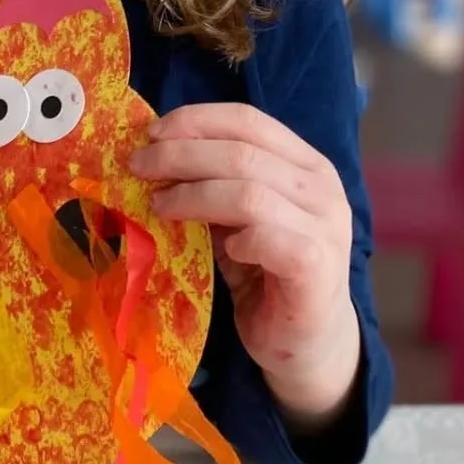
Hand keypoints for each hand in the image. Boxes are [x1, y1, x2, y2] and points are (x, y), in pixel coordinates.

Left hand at [131, 104, 361, 429]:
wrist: (308, 344)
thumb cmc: (267, 273)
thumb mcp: (237, 218)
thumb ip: (214, 184)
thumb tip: (154, 156)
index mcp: (305, 162)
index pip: (247, 120)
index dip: (195, 121)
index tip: (151, 134)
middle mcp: (321, 187)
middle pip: (241, 151)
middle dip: (180, 155)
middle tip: (138, 167)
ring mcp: (324, 226)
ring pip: (248, 192)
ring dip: (193, 194)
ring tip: (159, 206)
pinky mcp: (316, 266)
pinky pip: (266, 237)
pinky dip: (234, 237)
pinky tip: (220, 249)